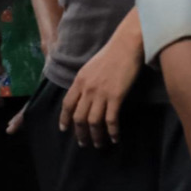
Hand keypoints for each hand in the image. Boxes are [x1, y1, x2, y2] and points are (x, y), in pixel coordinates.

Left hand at [59, 19, 143, 146]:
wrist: (126, 46)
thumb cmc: (111, 54)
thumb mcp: (90, 67)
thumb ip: (85, 82)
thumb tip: (83, 97)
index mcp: (80, 80)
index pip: (67, 104)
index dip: (64, 119)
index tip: (64, 130)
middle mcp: (87, 89)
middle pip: (79, 117)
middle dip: (80, 133)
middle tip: (83, 143)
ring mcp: (101, 93)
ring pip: (93, 122)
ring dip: (96, 136)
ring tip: (99, 144)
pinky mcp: (116, 96)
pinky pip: (111, 120)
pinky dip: (112, 132)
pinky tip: (115, 138)